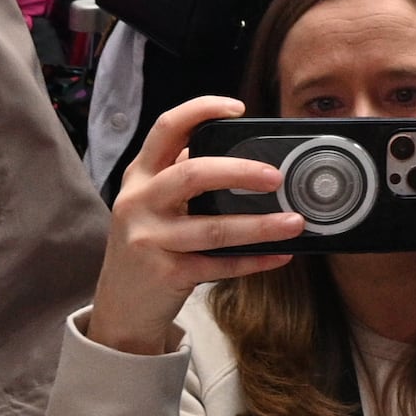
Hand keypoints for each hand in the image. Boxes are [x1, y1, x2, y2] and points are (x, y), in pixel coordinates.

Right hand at [79, 98, 301, 355]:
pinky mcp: (165, 274)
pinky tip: (279, 255)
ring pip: (213, 228)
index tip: (239, 108)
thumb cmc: (148, 245)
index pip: (166, 128)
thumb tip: (246, 155)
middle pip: (192, 174)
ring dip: (261, 225)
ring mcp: (149, 239)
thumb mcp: (153, 204)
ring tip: (295, 221)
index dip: (201, 110)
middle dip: (240, 171)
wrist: (121, 307)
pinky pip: (219, 265)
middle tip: (278, 176)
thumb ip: (185, 177)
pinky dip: (254, 260)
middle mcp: (139, 202)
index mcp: (140, 176)